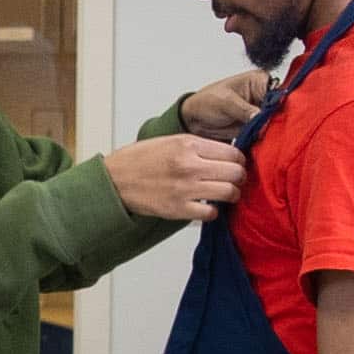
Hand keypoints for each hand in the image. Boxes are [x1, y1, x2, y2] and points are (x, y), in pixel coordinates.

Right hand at [103, 130, 247, 225]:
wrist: (114, 180)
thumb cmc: (140, 160)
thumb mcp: (171, 140)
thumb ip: (199, 146)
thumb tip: (227, 153)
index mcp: (188, 144)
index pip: (233, 152)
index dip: (239, 159)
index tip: (236, 164)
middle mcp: (189, 165)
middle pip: (235, 172)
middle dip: (239, 177)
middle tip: (234, 180)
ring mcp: (185, 189)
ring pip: (229, 193)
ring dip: (230, 194)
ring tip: (223, 193)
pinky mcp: (178, 209)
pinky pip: (211, 213)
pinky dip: (212, 211)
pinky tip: (205, 205)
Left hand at [172, 69, 274, 139]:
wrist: (194, 119)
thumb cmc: (206, 101)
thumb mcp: (226, 102)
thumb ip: (245, 110)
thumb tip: (262, 118)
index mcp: (259, 81)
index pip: (278, 93)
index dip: (280, 106)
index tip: (278, 119)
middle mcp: (264, 96)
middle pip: (280, 110)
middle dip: (277, 122)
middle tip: (273, 132)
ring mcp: (262, 113)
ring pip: (274, 124)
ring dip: (272, 133)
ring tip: (268, 140)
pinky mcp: (257, 128)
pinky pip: (266, 135)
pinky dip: (264, 141)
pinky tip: (264, 146)